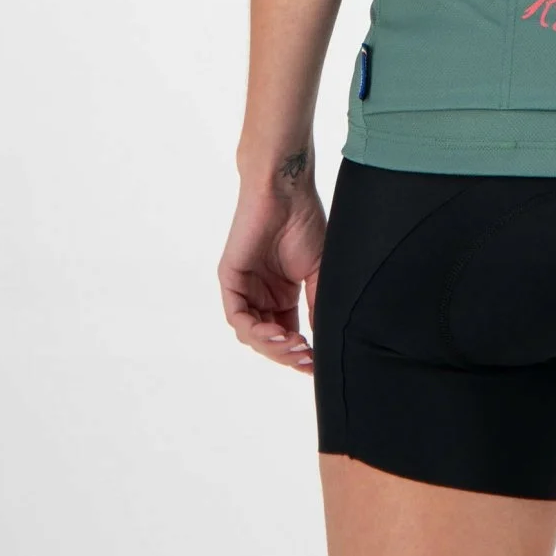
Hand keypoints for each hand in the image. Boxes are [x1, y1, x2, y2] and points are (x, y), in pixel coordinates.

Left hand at [218, 180, 325, 375]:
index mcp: (282, 295)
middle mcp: (261, 295)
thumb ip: (318, 305)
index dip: (299, 355)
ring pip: (252, 334)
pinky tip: (278, 333)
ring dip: (273, 347)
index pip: (287, 336)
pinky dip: (256, 331)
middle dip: (287, 355)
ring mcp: (244, 289)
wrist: (286, 190)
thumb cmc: (304, 222)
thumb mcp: (319, 272)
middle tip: (307, 358)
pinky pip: (237, 317)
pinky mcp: (230, 279)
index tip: (316, 366)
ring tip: (295, 346)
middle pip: (269, 340)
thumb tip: (325, 341)